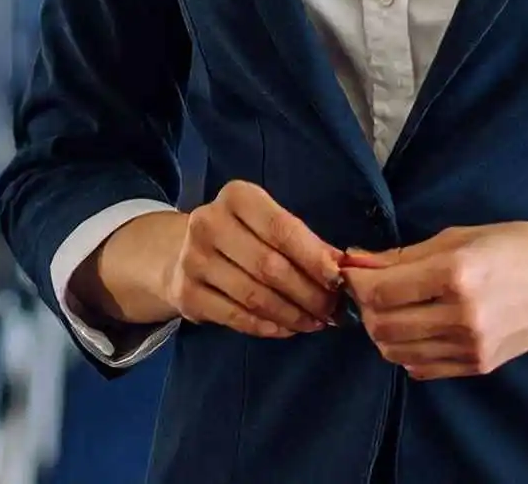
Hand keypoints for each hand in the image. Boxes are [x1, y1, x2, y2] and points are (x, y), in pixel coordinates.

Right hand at [143, 181, 343, 338]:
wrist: (184, 251)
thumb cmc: (243, 234)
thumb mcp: (270, 223)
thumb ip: (304, 241)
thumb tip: (343, 267)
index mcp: (236, 197)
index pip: (281, 228)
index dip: (313, 257)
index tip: (339, 279)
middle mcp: (209, 224)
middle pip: (269, 266)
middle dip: (308, 293)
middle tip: (332, 310)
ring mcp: (193, 260)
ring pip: (254, 296)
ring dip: (291, 314)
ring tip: (316, 322)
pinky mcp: (185, 295)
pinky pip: (235, 317)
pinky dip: (267, 327)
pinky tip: (287, 329)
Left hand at [341, 223, 527, 379]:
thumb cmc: (516, 245)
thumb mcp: (459, 237)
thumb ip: (404, 255)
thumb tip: (355, 262)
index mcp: (456, 274)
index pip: (380, 291)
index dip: (355, 282)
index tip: (351, 271)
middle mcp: (460, 316)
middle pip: (381, 326)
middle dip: (365, 307)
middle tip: (371, 290)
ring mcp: (470, 347)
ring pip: (395, 352)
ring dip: (382, 331)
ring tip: (393, 309)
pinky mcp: (477, 366)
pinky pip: (420, 368)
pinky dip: (407, 350)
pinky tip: (418, 328)